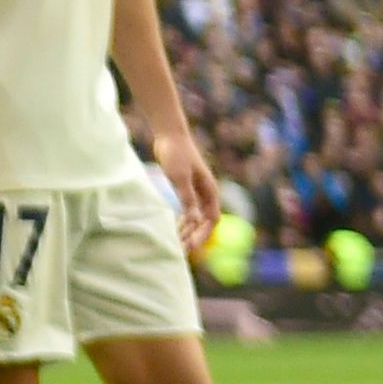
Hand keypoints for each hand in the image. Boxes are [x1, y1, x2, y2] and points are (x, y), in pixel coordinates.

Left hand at [154, 126, 220, 250]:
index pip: (212, 220)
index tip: (191, 247)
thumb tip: (195, 221)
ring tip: (177, 242)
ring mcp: (196, 189)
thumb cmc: (175, 153)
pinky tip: (174, 227)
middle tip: (182, 249)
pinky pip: (189, 209)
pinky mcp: (186, 186)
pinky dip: (183, 219)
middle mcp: (206, 192)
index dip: (203, 235)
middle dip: (195, 236)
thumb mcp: (180, 177)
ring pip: (196, 216)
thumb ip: (187, 198)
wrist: (169, 134)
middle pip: (205, 221)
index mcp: (209, 191)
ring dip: (189, 229)